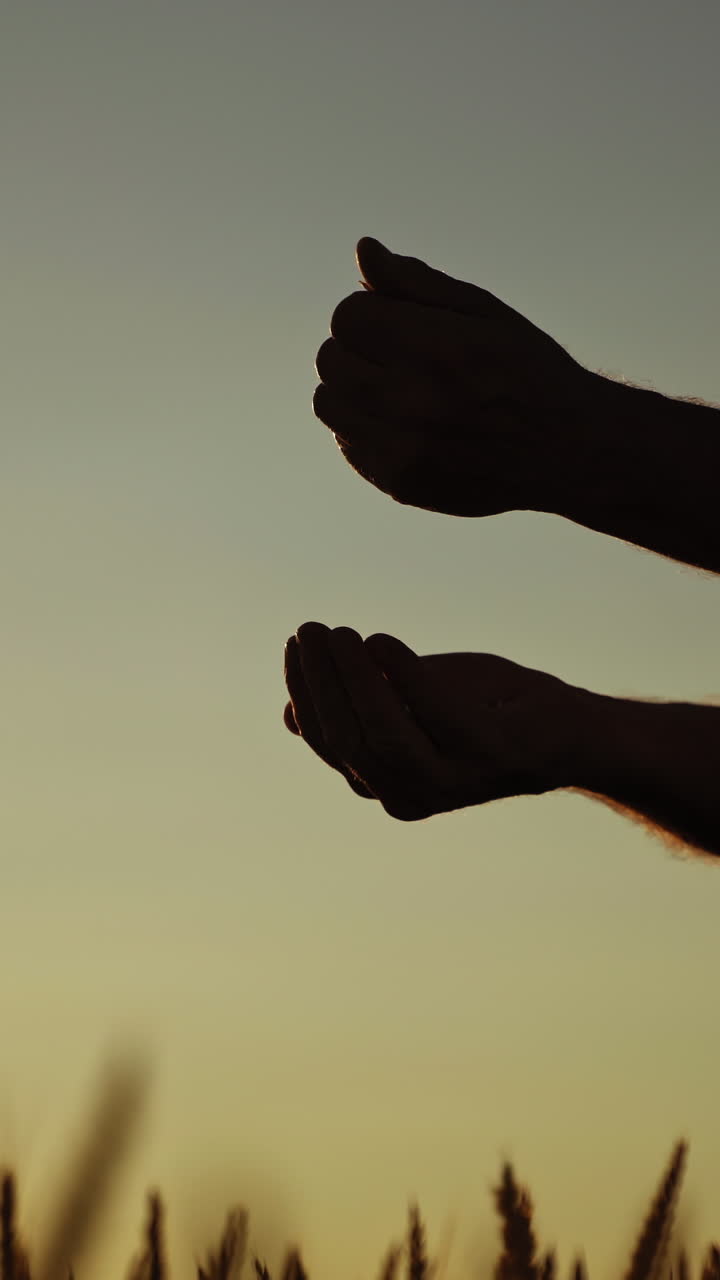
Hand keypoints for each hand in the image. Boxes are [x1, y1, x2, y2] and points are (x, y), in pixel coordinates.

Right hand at [283, 623, 585, 819]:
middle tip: (311, 629)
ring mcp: (451, 781)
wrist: (569, 731)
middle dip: (322, 682)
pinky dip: (403, 676)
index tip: (297, 641)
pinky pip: (436, 715)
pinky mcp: (489, 754)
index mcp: (384, 784)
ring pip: (383, 735)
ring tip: (343, 633)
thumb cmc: (483, 711)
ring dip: (354, 680)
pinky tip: (381, 642)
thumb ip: (359, 708)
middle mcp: (410, 795)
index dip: (306, 691)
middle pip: (347, 740)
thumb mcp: (410, 706)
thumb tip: (287, 717)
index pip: (328, 740)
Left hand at [313, 238, 604, 517]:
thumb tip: (363, 249)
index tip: (400, 323)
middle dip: (358, 348)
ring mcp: (403, 448)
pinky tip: (405, 424)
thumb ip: (416, 282)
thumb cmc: (527, 370)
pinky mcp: (400, 482)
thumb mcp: (483, 310)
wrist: (567, 449)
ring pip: (328, 404)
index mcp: (435, 348)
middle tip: (401, 355)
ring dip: (352, 389)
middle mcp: (414, 401)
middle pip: (330, 359)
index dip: (371, 313)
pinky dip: (365, 429)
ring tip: (397, 388)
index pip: (348, 316)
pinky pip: (348, 445)